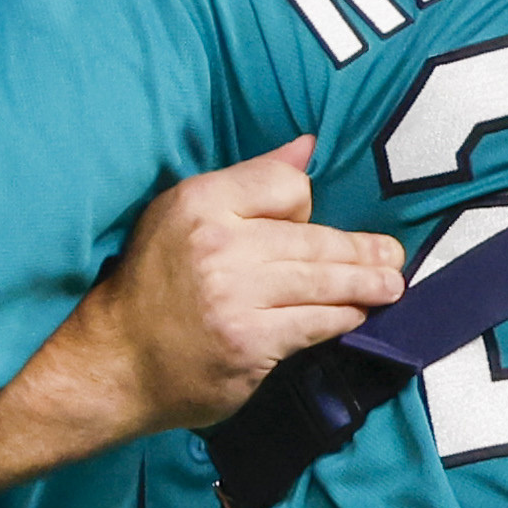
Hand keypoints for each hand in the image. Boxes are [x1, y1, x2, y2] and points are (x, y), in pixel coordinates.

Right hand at [110, 142, 404, 428]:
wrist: (115, 360)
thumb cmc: (152, 284)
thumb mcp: (182, 213)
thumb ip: (249, 181)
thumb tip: (308, 146)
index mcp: (201, 202)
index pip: (287, 186)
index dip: (306, 204)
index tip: (313, 221)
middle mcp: (218, 244)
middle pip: (315, 239)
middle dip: (362, 251)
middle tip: (392, 257)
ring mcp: (235, 297)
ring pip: (323, 283)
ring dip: (365, 286)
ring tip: (389, 285)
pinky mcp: (250, 343)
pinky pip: (314, 324)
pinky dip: (341, 318)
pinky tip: (355, 315)